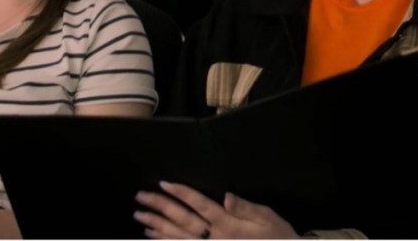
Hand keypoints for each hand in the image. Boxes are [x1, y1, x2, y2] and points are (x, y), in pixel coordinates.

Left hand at [134, 181, 299, 238]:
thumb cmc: (277, 237)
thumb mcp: (268, 218)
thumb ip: (246, 208)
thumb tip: (227, 197)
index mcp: (229, 225)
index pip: (200, 205)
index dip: (182, 193)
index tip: (164, 183)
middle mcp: (215, 238)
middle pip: (183, 221)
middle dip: (160, 208)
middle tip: (140, 197)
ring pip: (177, 237)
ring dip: (157, 226)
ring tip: (140, 216)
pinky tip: (152, 236)